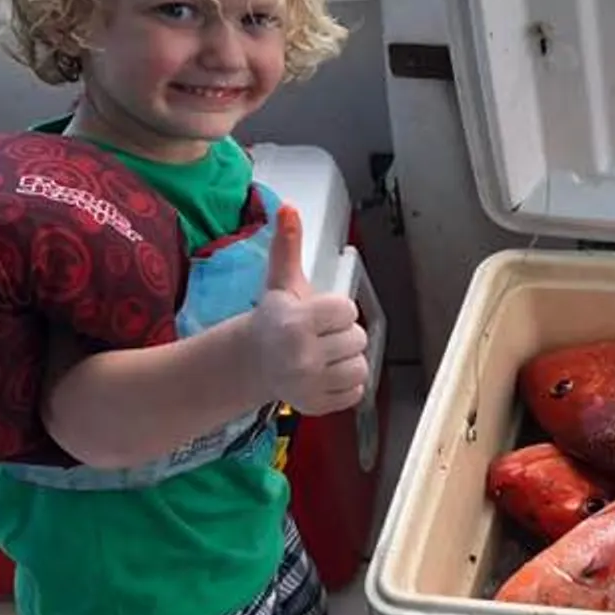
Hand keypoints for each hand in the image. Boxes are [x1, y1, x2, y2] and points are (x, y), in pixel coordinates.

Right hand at [248, 205, 369, 414]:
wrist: (253, 362)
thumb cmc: (275, 318)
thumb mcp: (282, 282)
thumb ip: (288, 245)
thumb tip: (288, 207)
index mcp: (296, 322)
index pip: (348, 311)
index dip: (337, 311)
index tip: (318, 314)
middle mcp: (302, 355)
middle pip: (357, 339)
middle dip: (342, 335)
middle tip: (317, 336)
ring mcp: (309, 384)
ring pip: (360, 366)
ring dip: (346, 360)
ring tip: (322, 355)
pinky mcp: (317, 406)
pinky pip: (356, 392)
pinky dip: (345, 384)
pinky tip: (323, 374)